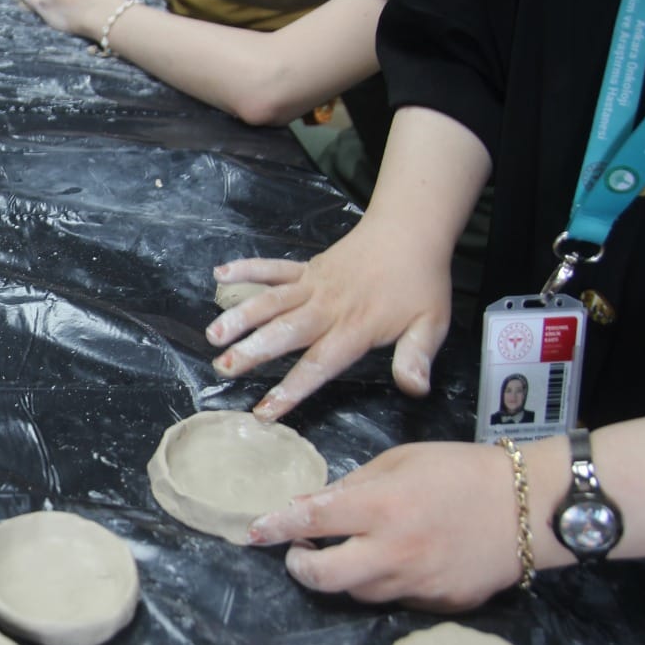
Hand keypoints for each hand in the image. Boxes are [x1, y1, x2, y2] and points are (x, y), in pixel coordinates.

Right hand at [204, 216, 452, 419]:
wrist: (411, 232)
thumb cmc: (421, 284)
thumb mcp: (431, 324)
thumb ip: (417, 357)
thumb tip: (415, 389)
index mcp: (355, 328)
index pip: (319, 364)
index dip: (291, 389)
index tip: (265, 411)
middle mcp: (327, 308)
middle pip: (285, 332)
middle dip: (253, 350)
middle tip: (225, 366)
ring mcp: (313, 285)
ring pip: (271, 301)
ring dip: (241, 315)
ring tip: (213, 334)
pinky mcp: (306, 268)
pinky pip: (272, 268)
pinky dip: (246, 268)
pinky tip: (219, 274)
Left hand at [246, 442, 522, 611]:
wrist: (532, 508)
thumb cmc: (463, 471)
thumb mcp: (403, 460)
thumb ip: (354, 485)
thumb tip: (312, 506)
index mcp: (382, 508)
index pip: (311, 521)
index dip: (275, 527)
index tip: (253, 531)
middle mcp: (393, 552)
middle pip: (322, 578)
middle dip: (299, 568)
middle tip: (299, 553)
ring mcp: (416, 584)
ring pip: (356, 592)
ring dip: (344, 574)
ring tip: (355, 550)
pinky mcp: (438, 605)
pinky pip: (395, 600)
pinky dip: (385, 583)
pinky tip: (398, 562)